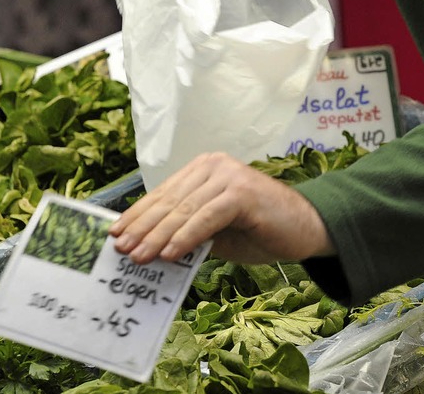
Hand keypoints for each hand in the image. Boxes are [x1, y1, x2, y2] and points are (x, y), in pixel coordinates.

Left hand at [110, 152, 335, 264]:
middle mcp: (213, 166)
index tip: (116, 234)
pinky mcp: (241, 192)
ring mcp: (228, 176)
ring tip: (138, 257)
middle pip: (169, 200)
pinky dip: (186, 237)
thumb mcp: (218, 229)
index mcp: (204, 169)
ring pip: (183, 209)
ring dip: (157, 236)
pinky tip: (169, 254)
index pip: (164, 193)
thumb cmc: (261, 229)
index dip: (138, 214)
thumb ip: (189, 230)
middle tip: (121, 249)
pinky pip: (206, 217)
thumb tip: (151, 247)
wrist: (307, 227)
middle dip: (142, 228)